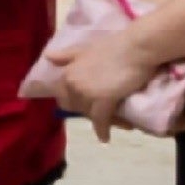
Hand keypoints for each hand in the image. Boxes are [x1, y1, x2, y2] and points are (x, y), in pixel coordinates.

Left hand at [35, 7, 168, 132]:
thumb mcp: (85, 49)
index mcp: (67, 72)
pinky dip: (103, 131)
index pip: (63, 96)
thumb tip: (48, 56)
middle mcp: (72, 84)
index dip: (74, 101)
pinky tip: (105, 138)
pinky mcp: (103, 101)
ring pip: (89, 114)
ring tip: (117, 122)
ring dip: (100, 120)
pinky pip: (100, 121)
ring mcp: (86, 93)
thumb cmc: (114, 46)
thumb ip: (67, 56)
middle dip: (87, 111)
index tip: (88, 104)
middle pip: (75, 107)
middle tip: (105, 113)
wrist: (137, 48)